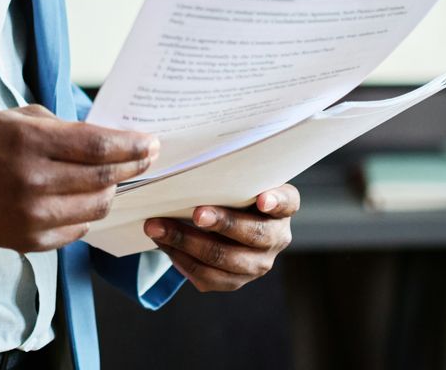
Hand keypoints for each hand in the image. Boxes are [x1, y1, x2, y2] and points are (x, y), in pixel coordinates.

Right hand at [0, 105, 156, 252]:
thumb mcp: (19, 118)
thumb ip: (65, 129)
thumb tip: (112, 141)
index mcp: (28, 143)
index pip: (97, 147)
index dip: (131, 146)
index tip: (150, 142)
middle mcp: (31, 182)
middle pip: (102, 179)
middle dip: (133, 167)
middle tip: (147, 157)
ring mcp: (30, 217)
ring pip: (96, 208)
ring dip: (110, 191)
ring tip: (110, 178)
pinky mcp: (29, 242)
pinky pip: (77, 231)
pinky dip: (86, 214)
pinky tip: (80, 199)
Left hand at [143, 184, 298, 291]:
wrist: (221, 223)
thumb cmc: (227, 191)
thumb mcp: (233, 179)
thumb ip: (225, 174)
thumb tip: (189, 165)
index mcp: (282, 207)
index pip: (286, 202)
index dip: (275, 201)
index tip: (262, 200)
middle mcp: (276, 237)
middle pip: (253, 234)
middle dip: (222, 223)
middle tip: (196, 214)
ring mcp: (258, 263)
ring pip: (226, 259)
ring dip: (188, 243)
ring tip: (159, 228)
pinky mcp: (236, 281)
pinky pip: (209, 277)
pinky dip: (182, 260)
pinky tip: (164, 244)